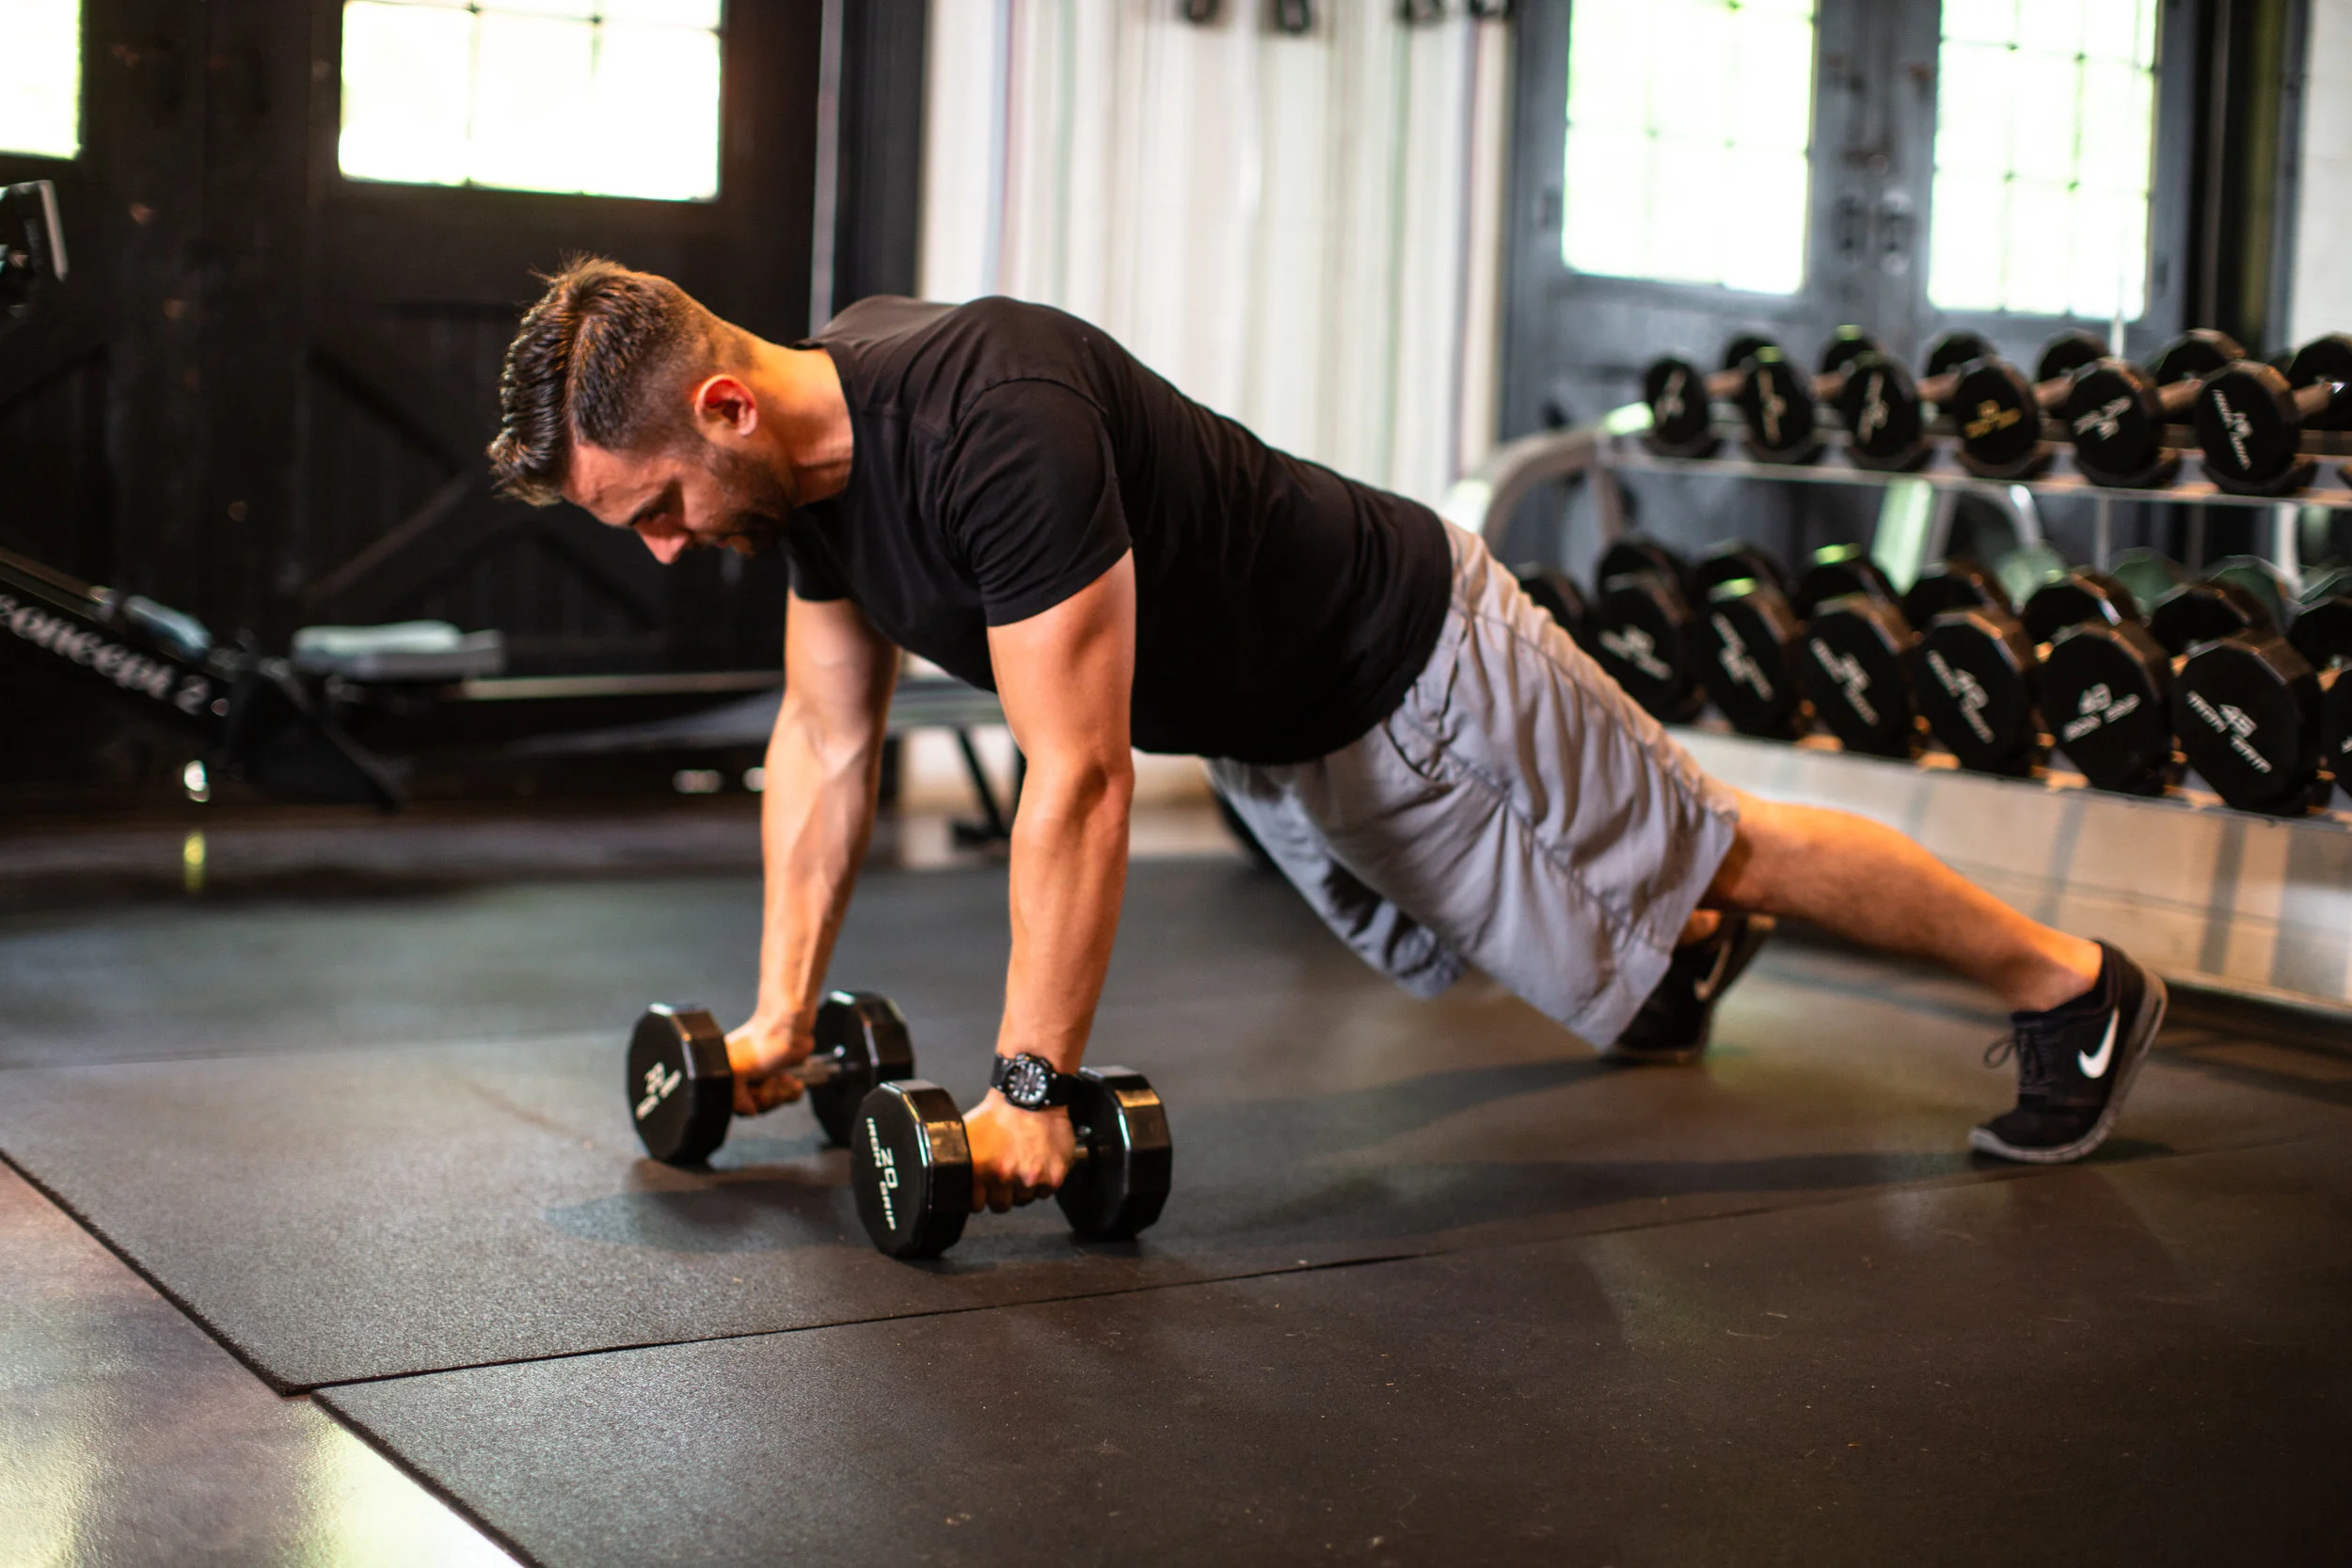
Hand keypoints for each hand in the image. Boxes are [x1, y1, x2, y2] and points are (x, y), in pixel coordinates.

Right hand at [724, 1016, 812, 1116]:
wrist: (789, 1028)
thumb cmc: (760, 1044)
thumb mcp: (735, 1072)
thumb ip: (735, 1100)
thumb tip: (750, 1112)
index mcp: (726, 1074)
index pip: (733, 1105)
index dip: (747, 1102)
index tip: (754, 1090)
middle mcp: (744, 1076)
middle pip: (755, 1106)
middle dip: (767, 1096)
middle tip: (769, 1080)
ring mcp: (764, 1076)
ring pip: (773, 1103)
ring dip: (781, 1092)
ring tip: (782, 1077)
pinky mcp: (782, 1074)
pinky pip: (788, 1096)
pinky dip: (793, 1091)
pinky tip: (795, 1082)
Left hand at [962, 1090, 1076, 1212]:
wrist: (1032, 1094)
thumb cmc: (1002, 1109)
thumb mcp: (969, 1132)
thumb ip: (965, 1160)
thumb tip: (955, 1179)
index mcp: (980, 1169)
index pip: (977, 1204)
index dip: (982, 1195)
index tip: (986, 1188)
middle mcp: (1004, 1176)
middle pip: (1002, 1204)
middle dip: (1003, 1192)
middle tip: (1008, 1172)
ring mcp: (1030, 1178)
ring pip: (1025, 1199)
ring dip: (1024, 1187)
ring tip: (1025, 1162)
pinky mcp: (1053, 1176)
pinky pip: (1046, 1193)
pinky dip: (1045, 1182)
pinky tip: (1040, 1162)